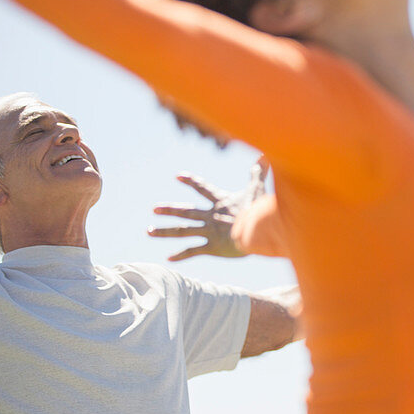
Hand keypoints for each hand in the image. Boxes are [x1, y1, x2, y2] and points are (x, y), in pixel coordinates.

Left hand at [148, 157, 268, 260]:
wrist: (257, 231)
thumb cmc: (259, 210)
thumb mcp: (258, 190)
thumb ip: (258, 174)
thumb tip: (264, 156)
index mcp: (220, 202)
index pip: (203, 188)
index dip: (191, 181)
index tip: (177, 176)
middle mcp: (210, 216)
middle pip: (185, 211)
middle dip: (168, 209)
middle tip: (154, 209)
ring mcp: (209, 232)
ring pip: (182, 230)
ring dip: (164, 231)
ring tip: (149, 231)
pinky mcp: (212, 247)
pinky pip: (193, 251)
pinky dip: (180, 255)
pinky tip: (168, 258)